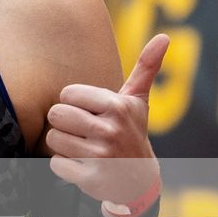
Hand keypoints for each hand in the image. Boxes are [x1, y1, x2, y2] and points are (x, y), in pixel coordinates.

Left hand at [44, 33, 167, 215]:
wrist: (139, 180)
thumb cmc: (132, 131)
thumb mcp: (138, 100)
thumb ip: (146, 66)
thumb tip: (164, 36)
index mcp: (117, 106)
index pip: (67, 93)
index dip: (74, 103)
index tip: (91, 113)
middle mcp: (110, 130)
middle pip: (56, 115)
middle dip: (65, 124)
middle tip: (84, 132)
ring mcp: (101, 156)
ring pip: (53, 139)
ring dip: (64, 145)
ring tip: (84, 148)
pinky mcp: (90, 178)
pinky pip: (56, 164)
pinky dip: (65, 166)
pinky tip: (84, 165)